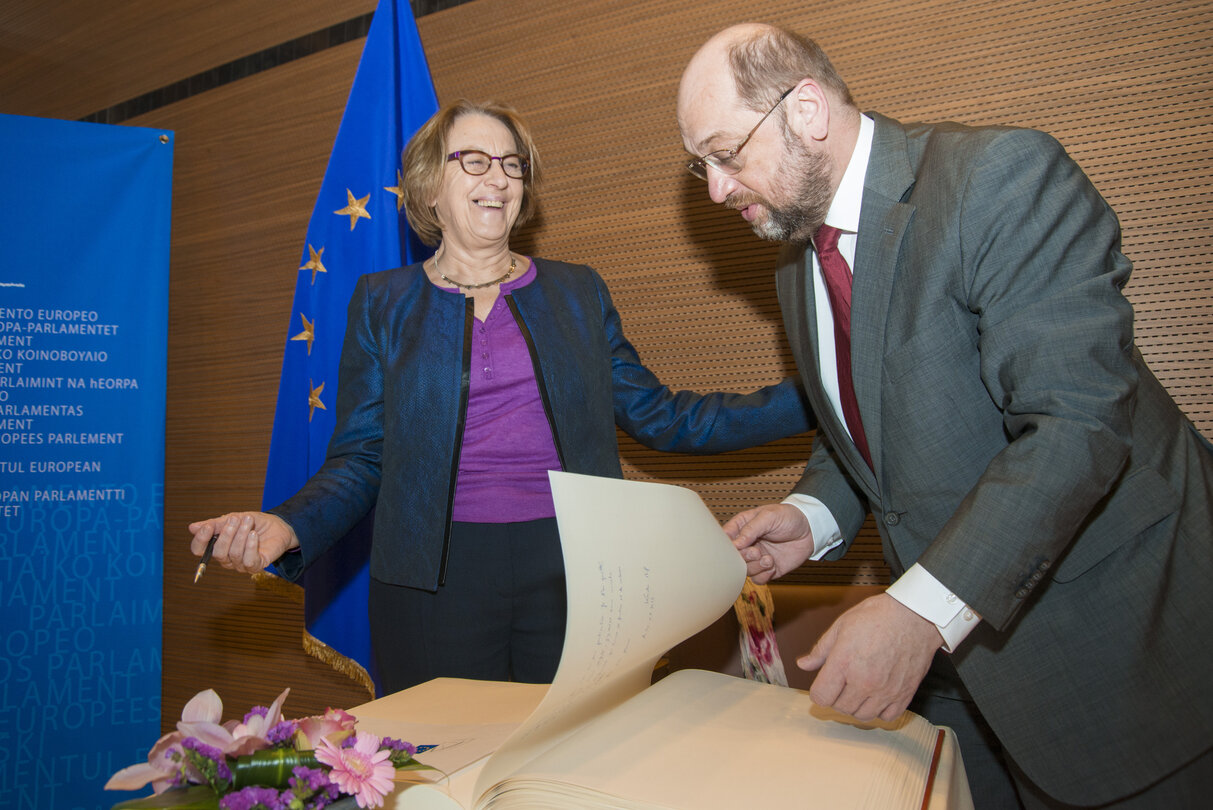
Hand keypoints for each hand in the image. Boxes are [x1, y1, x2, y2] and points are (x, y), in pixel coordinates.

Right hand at [188, 512, 297, 573]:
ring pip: (233, 554)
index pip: (199, 550)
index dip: (200, 540)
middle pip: (217, 553)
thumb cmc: (253, 523)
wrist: (278, 525)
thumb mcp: (234, 519)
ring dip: (241, 535)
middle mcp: (226, 559)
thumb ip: (215, 524)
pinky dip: (250, 546)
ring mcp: (240, 565)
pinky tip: (254, 535)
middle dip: (227, 534)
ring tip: (249, 522)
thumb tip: (192, 527)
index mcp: (217, 546)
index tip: (208, 526)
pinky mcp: (256, 566)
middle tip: (236, 519)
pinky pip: (248, 561)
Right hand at [723, 503, 814, 583]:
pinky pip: (758, 579)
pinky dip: (764, 575)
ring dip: (755, 567)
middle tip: (756, 551)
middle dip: (744, 557)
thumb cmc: (788, 517)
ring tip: (768, 558)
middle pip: (733, 558)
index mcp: (741, 528)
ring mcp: (756, 558)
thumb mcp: (768, 516)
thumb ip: (751, 529)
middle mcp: (747, 545)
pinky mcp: (767, 569)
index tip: (736, 547)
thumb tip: (735, 544)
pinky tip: (772, 565)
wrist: (810, 529)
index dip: (727, 546)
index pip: (724, 540)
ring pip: (744, 571)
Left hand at [798, 594, 942, 721]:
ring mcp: (885, 690)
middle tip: (842, 682)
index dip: (818, 691)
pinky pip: (887, 716)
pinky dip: (880, 710)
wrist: (915, 615)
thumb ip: (821, 650)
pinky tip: (877, 694)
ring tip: (859, 688)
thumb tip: (803, 664)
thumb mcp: (842, 626)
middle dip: (836, 697)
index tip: (823, 684)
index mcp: (844, 663)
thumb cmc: (878, 616)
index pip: (821, 696)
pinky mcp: (904, 694)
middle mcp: (864, 681)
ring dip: (856, 705)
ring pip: (862, 715)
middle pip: (840, 707)